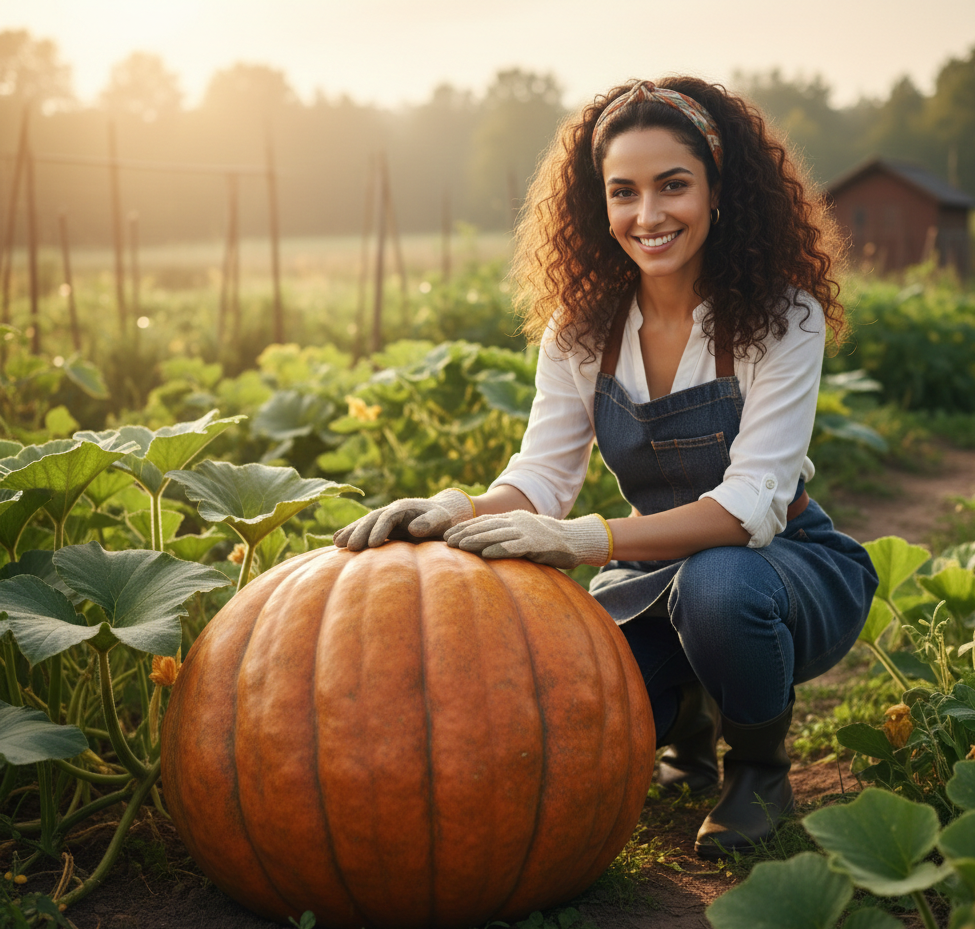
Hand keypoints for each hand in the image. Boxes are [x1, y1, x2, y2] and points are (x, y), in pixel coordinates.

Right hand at [333, 489, 474, 550]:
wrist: (443, 512)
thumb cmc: (445, 519)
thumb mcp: (442, 520)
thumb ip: (430, 523)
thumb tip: (414, 528)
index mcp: (405, 508)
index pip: (389, 517)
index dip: (380, 529)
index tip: (373, 544)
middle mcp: (392, 510)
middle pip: (373, 519)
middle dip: (361, 532)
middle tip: (350, 548)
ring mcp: (385, 517)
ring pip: (365, 522)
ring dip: (351, 532)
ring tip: (336, 544)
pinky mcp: (383, 526)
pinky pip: (365, 528)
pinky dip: (351, 533)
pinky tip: (337, 542)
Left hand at [443, 510, 611, 569]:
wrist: (576, 540)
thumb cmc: (548, 541)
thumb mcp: (524, 533)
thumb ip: (507, 535)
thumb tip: (486, 544)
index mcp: (513, 518)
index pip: (483, 521)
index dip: (464, 527)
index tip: (447, 534)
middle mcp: (517, 522)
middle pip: (486, 526)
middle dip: (465, 533)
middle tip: (446, 540)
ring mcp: (526, 532)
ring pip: (496, 535)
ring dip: (476, 540)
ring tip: (459, 546)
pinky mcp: (536, 545)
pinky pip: (515, 547)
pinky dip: (499, 550)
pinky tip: (486, 554)